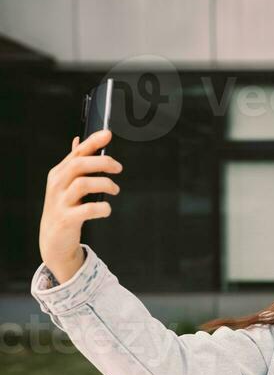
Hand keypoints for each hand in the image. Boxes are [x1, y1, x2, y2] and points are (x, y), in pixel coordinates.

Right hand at [38, 128, 121, 282]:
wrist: (53, 240)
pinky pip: (87, 209)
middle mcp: (57, 185)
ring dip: (104, 184)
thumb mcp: (65, 184)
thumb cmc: (64, 208)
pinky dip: (101, 208)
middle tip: (118, 167)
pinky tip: (107, 209)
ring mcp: (60, 202)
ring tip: (115, 189)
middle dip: (102, 162)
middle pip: (79, 164)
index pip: (77, 152)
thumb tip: (78, 140)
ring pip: (83, 184)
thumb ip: (73, 163)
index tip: (108, 133)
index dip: (93, 141)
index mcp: (59, 173)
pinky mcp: (67, 219)